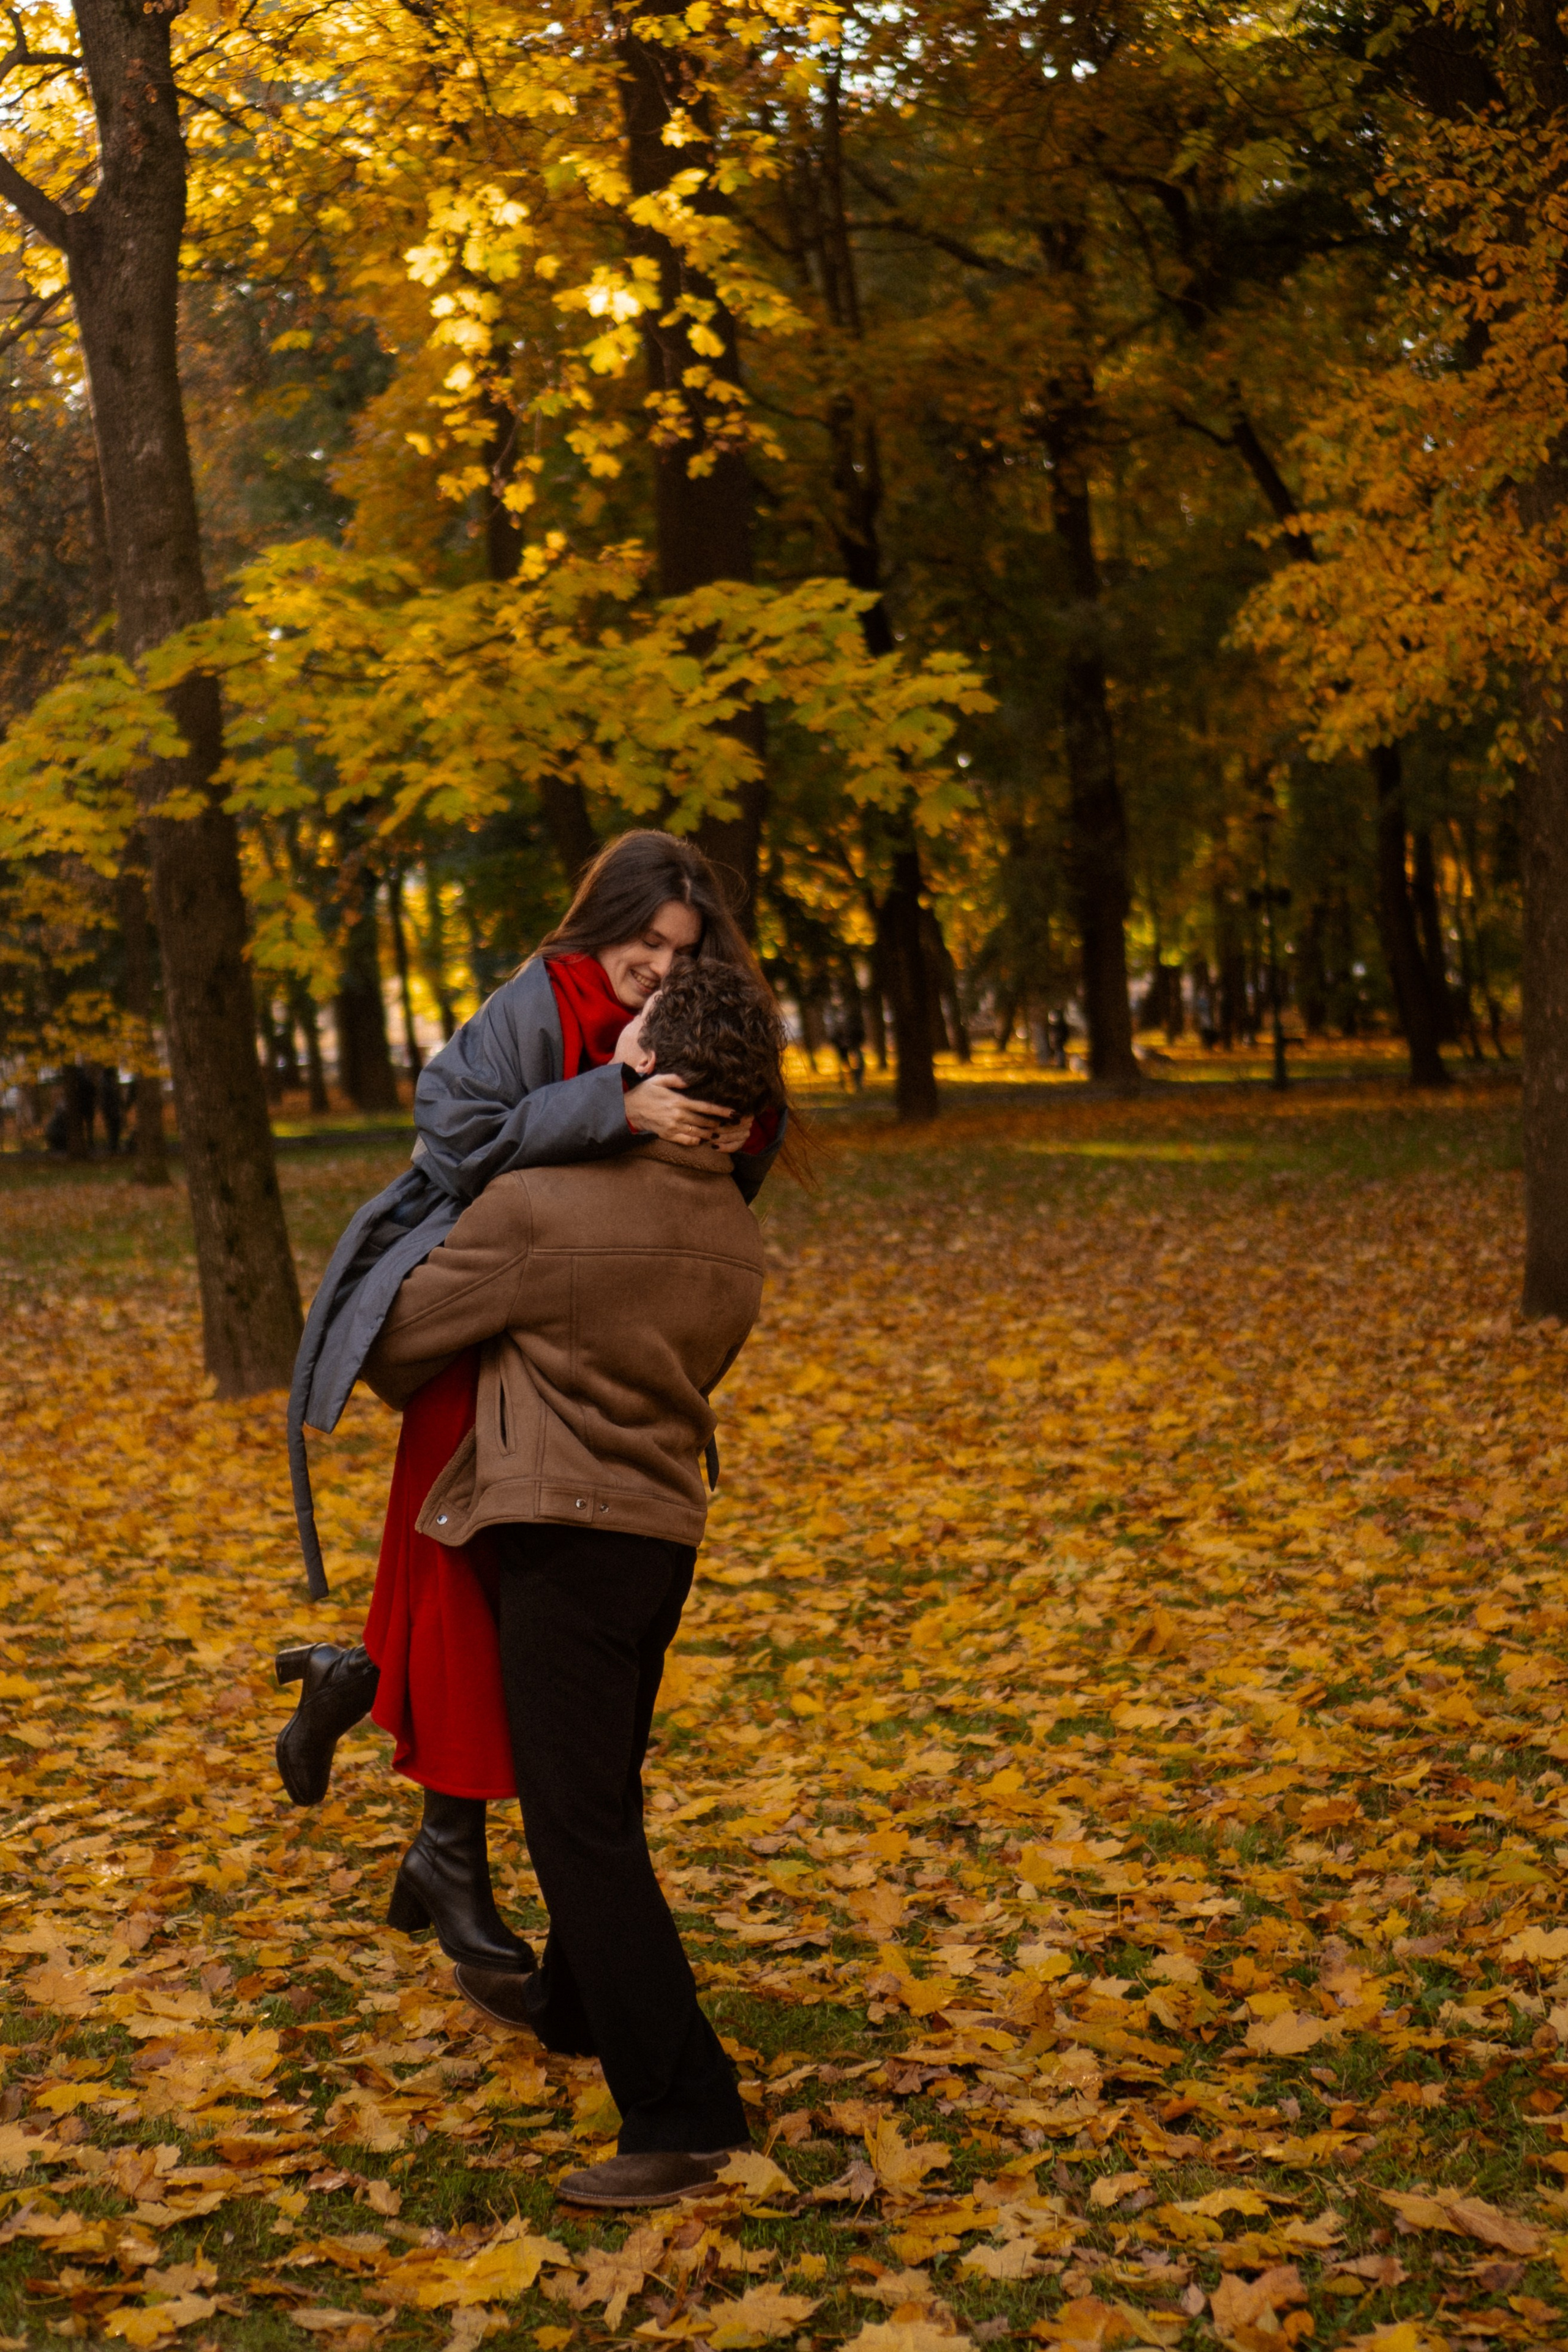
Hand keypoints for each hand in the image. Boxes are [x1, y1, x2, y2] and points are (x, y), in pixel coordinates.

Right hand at [624, 1072, 738, 1145]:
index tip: (735, 1113)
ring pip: (699, 1132)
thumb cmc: (645, 1092)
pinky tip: (703, 1139)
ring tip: (721, 1132)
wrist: (628, 1109)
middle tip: (732, 1124)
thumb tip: (691, 1080)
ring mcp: (674, 1127)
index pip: (706, 1107)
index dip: (722, 1111)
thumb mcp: (659, 1080)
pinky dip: (698, 1140)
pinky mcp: (668, 1135)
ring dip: (712, 1133)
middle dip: (720, 1123)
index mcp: (679, 1101)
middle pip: (706, 1122)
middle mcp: (679, 1115)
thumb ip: (677, 1080)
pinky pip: (688, 1141)